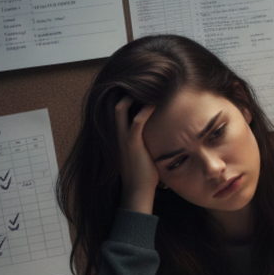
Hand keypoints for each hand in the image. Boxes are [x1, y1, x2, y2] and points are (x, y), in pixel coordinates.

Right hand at [115, 96, 157, 213]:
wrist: (138, 191)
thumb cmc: (143, 174)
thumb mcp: (142, 152)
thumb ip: (144, 140)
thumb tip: (159, 133)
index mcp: (119, 136)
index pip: (116, 110)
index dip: (124, 97)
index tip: (138, 88)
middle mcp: (117, 135)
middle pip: (114, 105)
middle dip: (124, 92)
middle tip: (141, 83)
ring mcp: (123, 139)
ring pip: (120, 110)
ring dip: (132, 97)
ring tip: (147, 87)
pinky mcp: (132, 144)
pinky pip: (136, 123)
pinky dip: (144, 111)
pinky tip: (153, 104)